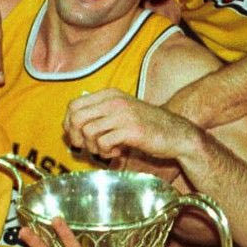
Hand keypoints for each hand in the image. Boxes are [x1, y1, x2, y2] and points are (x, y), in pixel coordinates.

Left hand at [64, 88, 200, 162]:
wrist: (176, 133)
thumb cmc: (147, 126)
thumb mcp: (122, 112)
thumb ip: (100, 114)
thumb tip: (71, 128)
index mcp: (110, 94)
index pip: (74, 105)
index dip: (69, 125)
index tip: (78, 138)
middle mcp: (115, 101)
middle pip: (77, 118)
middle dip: (77, 138)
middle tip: (89, 148)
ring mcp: (124, 115)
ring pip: (88, 131)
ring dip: (94, 147)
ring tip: (107, 150)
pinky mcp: (132, 130)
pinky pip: (104, 142)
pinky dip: (106, 152)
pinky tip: (118, 152)